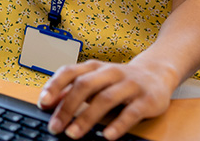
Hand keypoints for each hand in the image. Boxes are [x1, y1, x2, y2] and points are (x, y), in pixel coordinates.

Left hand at [37, 59, 175, 139]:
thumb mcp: (96, 79)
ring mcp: (129, 84)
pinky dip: (118, 124)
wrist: (156, 73)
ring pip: (105, 98)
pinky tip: (107, 136)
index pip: (70, 71)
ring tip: (73, 134)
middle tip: (55, 127)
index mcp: (94, 66)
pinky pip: (131, 112)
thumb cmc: (119, 79)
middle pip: (84, 85)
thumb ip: (74, 88)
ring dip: (87, 118)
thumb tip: (49, 100)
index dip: (55, 85)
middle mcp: (110, 72)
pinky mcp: (146, 99)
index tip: (43, 102)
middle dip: (67, 107)